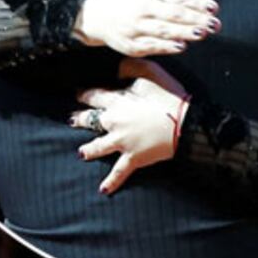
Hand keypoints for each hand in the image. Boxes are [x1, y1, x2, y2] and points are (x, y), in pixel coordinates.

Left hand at [73, 59, 189, 194]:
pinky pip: (119, 171)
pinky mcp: (133, 157)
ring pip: (98, 146)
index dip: (85, 94)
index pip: (96, 96)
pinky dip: (111, 182)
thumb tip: (117, 68)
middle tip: (72, 120)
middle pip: (91, 120)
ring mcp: (122, 141)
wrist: (185, 123)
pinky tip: (102, 190)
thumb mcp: (150, 72)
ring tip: (80, 153)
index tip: (78, 94)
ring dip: (88, 150)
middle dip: (80, 120)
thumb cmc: (169, 96)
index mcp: (118, 101)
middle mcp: (115, 122)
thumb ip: (131, 67)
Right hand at [75, 0, 218, 56]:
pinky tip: (182, 46)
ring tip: (203, 33)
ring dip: (184, 32)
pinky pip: (151, 45)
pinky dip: (167, 46)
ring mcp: (136, 27)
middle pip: (173, 14)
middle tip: (215, 25)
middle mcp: (142, 7)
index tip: (214, 8)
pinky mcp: (131, 44)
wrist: (102, 15)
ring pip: (163, 30)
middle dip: (195, 19)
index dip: (197, 2)